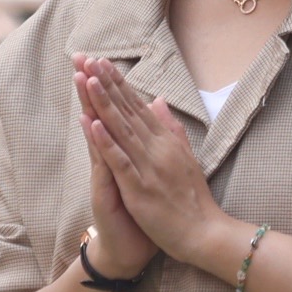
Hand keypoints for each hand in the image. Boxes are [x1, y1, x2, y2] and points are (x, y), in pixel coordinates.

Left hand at [75, 54, 232, 273]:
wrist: (204, 234)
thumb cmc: (193, 200)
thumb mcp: (185, 157)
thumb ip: (170, 128)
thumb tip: (159, 100)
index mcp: (165, 142)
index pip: (137, 107)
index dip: (118, 84)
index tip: (101, 62)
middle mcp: (157, 149)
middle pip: (127, 111)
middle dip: (106, 84)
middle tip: (87, 58)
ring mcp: (148, 167)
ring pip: (121, 130)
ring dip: (103, 103)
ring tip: (86, 79)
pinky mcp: (140, 188)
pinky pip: (120, 161)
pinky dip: (106, 142)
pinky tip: (93, 123)